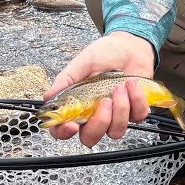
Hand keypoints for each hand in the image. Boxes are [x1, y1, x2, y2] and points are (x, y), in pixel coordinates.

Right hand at [44, 31, 154, 147]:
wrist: (130, 46)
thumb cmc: (104, 54)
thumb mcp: (82, 63)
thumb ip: (65, 81)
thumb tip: (47, 98)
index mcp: (76, 106)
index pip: (62, 130)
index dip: (64, 133)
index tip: (72, 125)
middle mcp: (93, 115)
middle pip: (90, 138)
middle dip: (99, 123)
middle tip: (104, 101)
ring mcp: (114, 116)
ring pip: (115, 131)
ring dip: (120, 108)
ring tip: (119, 86)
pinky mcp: (134, 112)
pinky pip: (136, 117)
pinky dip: (136, 99)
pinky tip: (131, 84)